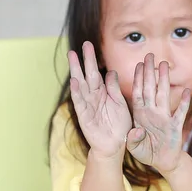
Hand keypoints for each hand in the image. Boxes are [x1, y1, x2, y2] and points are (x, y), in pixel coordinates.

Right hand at [68, 41, 131, 158]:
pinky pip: (80, 102)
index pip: (96, 72)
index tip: (88, 44)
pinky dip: (77, 92)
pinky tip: (74, 81)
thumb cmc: (119, 125)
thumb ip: (114, 89)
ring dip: (76, 70)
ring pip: (81, 84)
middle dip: (83, 60)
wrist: (115, 145)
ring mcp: (88, 105)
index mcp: (103, 92)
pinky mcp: (85, 116)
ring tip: (71, 56)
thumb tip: (111, 72)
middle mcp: (93, 96)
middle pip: (87, 74)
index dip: (91, 59)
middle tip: (80, 45)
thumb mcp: (120, 104)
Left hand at [126, 53, 190, 173]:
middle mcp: (152, 113)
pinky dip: (183, 103)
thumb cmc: (146, 152)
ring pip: (164, 95)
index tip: (138, 65)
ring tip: (165, 66)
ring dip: (164, 81)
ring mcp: (165, 118)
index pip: (138, 93)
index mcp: (141, 115)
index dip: (138, 79)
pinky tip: (186, 91)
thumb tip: (135, 131)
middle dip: (150, 72)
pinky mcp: (175, 127)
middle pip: (151, 89)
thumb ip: (133, 140)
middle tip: (150, 56)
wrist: (162, 162)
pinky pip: (180, 113)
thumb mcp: (134, 148)